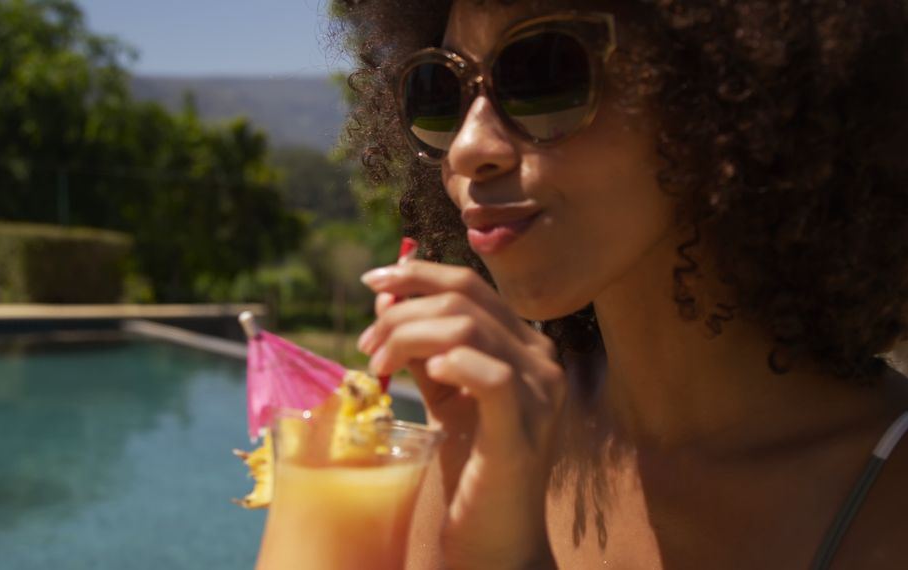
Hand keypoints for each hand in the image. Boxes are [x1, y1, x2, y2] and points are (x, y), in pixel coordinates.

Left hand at [358, 261, 564, 568]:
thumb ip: (423, 349)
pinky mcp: (524, 428)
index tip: (373, 281)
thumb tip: (386, 301)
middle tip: (366, 345)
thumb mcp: (444, 395)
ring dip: (408, 337)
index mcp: (524, 344)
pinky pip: (490, 376)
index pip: (471, 284)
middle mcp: (541, 358)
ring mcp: (541, 392)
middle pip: (465, 298)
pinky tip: (427, 376)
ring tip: (379, 366)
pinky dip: (452, 365)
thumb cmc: (470, 466)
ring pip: (468, 328)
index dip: (417, 274)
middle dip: (402, 312)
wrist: (496, 536)